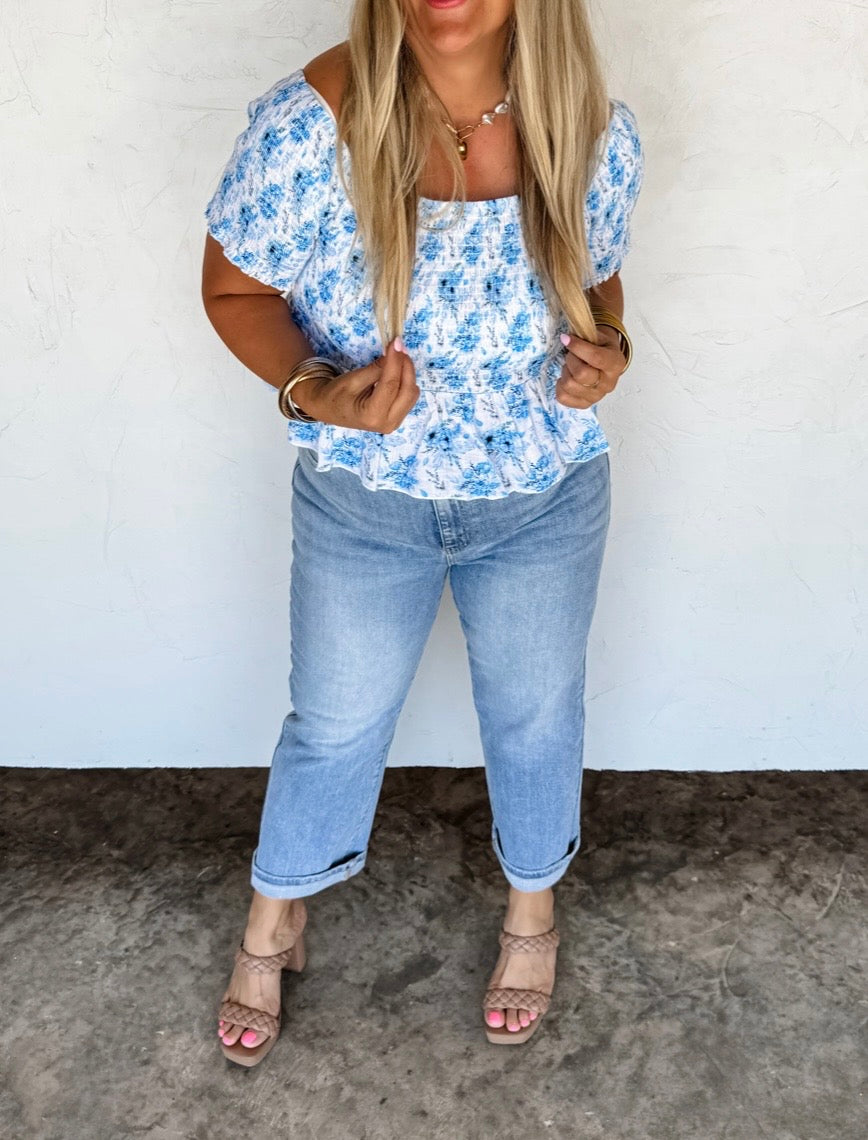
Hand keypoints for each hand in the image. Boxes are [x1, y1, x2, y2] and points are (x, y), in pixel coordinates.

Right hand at [294, 338, 419, 432]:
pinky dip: (406, 380)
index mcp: (372, 415)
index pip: (391, 384)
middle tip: (399, 346)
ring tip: (397, 356)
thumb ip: (376, 369)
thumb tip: (395, 352)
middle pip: (407, 391)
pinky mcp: (397, 418)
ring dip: (408, 373)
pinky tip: (397, 369)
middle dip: (406, 366)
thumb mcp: (354, 379)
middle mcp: (387, 423)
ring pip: (411, 394)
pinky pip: (409, 397)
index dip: (395, 361)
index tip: (396, 342)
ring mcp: (394, 423)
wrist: (329, 409)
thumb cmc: (336, 395)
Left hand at [555, 325, 626, 409]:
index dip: (577, 347)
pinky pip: (563, 397)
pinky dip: (560, 385)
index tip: (566, 338)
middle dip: (571, 359)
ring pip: (569, 385)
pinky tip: (567, 377)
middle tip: (571, 354)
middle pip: (581, 374)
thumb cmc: (600, 346)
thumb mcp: (598, 336)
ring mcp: (597, 396)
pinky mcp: (584, 404)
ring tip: (570, 366)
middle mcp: (608, 384)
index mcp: (616, 363)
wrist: (605, 360)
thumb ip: (585, 336)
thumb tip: (566, 338)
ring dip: (565, 372)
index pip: (595, 357)